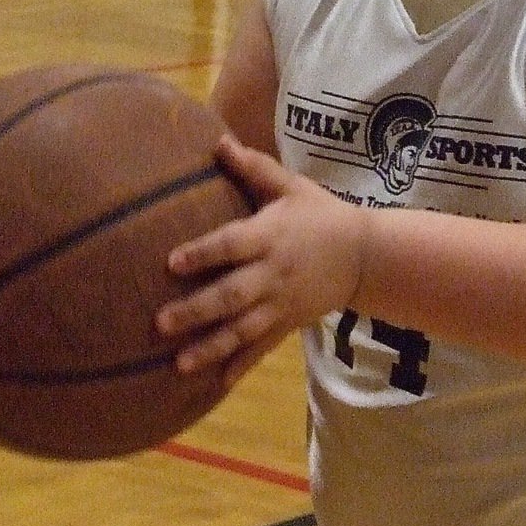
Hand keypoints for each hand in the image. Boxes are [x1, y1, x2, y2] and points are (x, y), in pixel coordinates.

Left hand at [156, 134, 367, 388]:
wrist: (364, 255)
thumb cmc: (319, 214)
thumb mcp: (291, 186)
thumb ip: (254, 167)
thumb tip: (218, 141)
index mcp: (269, 236)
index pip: (231, 245)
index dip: (203, 253)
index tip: (171, 262)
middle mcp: (272, 273)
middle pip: (231, 295)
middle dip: (196, 310)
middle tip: (160, 322)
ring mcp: (280, 303)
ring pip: (242, 329)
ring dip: (210, 347)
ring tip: (179, 363)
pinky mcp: (286, 324)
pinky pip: (261, 349)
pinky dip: (240, 367)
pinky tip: (215, 384)